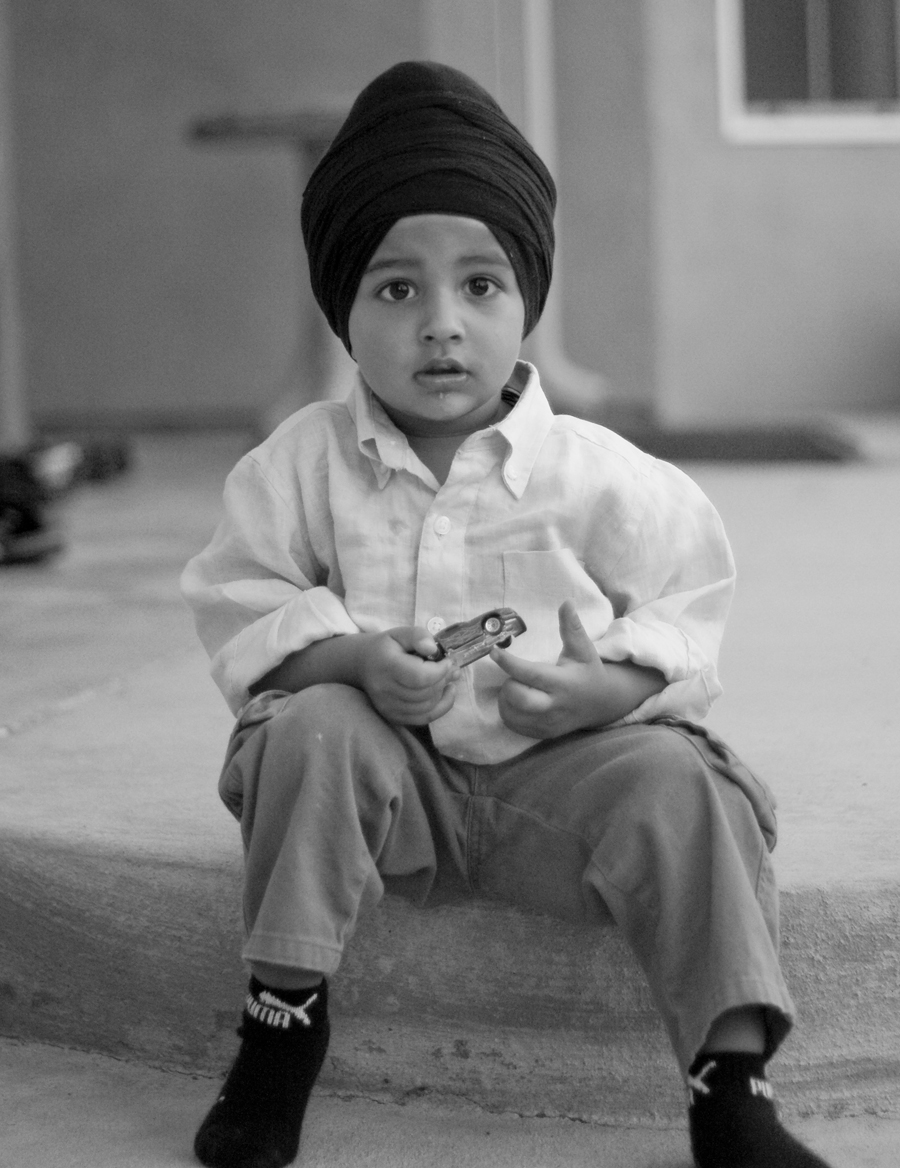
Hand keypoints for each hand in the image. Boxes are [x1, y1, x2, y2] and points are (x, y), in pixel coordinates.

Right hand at [357, 626, 458, 725]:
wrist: (364, 664)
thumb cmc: (387, 647)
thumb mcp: (401, 633)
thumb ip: (418, 636)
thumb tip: (433, 649)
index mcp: (386, 666)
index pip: (419, 677)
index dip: (440, 670)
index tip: (447, 660)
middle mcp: (384, 690)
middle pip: (425, 693)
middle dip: (444, 680)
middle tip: (452, 668)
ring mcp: (388, 707)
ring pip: (427, 707)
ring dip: (443, 692)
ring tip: (449, 678)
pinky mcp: (393, 717)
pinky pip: (424, 718)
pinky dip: (441, 707)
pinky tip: (446, 693)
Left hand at [490, 600, 665, 738]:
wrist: (602, 704)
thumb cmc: (587, 671)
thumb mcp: (583, 649)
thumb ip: (572, 627)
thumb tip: (567, 602)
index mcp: (563, 682)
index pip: (530, 674)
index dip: (509, 663)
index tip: (494, 651)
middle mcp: (554, 706)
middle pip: (518, 698)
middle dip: (508, 685)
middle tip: (514, 677)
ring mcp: (548, 723)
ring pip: (511, 713)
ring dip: (506, 698)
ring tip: (518, 687)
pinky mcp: (542, 733)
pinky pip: (513, 725)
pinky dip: (508, 712)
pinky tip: (518, 702)